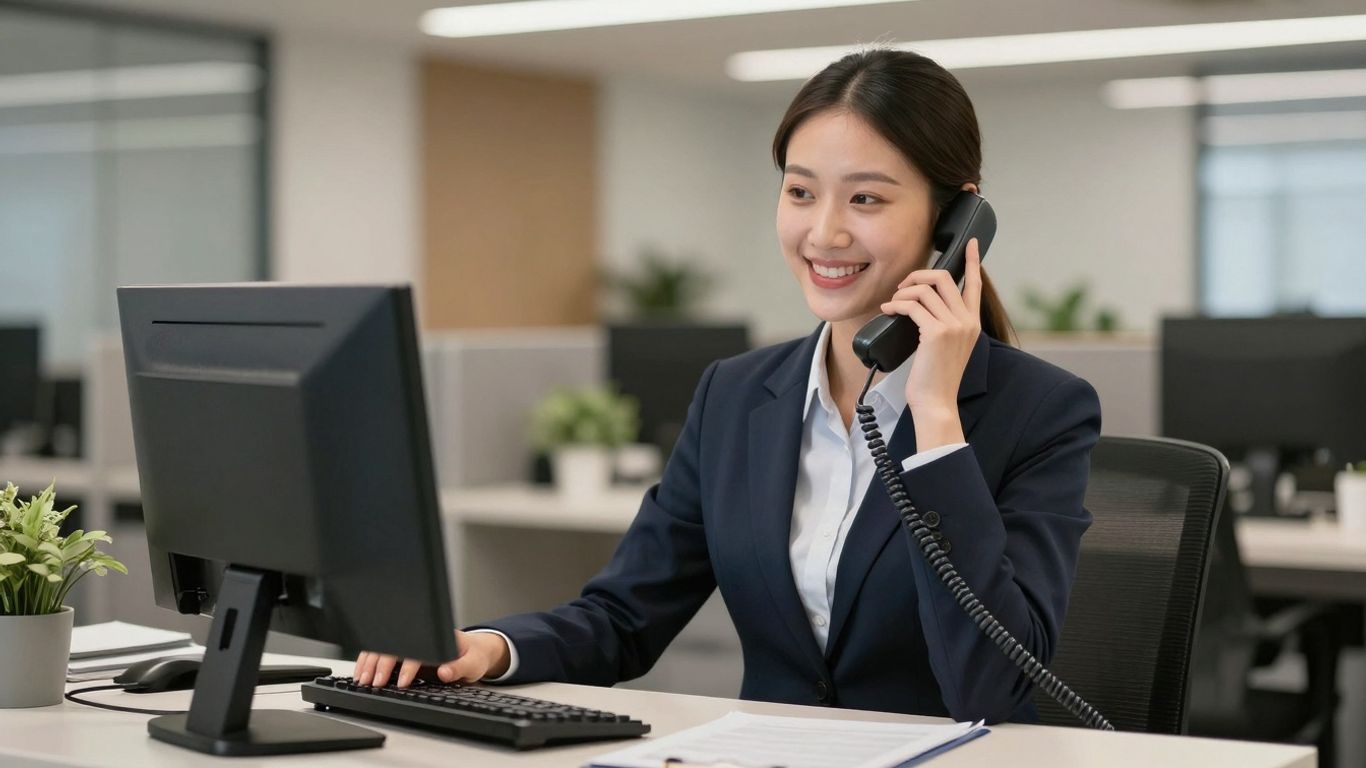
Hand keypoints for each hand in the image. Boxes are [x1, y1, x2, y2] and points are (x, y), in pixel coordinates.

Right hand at [352, 629, 510, 687]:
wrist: (474, 650)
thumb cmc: (474, 655)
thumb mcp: (474, 663)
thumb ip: (460, 668)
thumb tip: (444, 672)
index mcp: (437, 638)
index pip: (417, 650)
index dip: (407, 666)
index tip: (401, 683)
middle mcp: (420, 638)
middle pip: (394, 647)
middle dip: (381, 665)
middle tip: (375, 683)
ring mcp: (410, 643)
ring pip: (383, 648)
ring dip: (370, 662)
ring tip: (362, 680)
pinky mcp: (404, 652)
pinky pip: (382, 653)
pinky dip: (369, 662)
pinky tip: (361, 672)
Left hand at [879, 238, 982, 448]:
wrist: (936, 403)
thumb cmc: (935, 378)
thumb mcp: (946, 347)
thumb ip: (942, 324)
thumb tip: (920, 303)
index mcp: (972, 323)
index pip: (975, 284)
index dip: (972, 261)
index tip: (970, 243)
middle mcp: (967, 321)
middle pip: (944, 277)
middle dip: (918, 274)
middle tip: (902, 286)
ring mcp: (954, 326)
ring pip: (925, 289)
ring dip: (903, 291)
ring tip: (893, 302)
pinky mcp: (936, 333)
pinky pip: (912, 305)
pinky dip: (896, 304)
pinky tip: (888, 309)